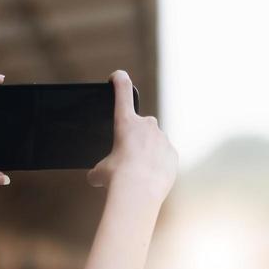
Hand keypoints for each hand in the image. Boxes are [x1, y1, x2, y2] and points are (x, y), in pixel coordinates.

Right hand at [87, 70, 177, 202]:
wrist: (139, 192)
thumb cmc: (116, 178)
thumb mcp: (99, 173)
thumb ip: (98, 169)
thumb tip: (95, 177)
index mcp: (125, 122)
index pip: (122, 90)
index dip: (118, 79)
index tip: (116, 76)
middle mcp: (146, 125)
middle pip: (139, 126)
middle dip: (134, 139)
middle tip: (127, 158)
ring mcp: (162, 138)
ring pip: (153, 142)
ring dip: (146, 152)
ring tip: (138, 172)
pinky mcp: (172, 153)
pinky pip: (164, 155)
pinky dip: (157, 164)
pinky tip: (149, 177)